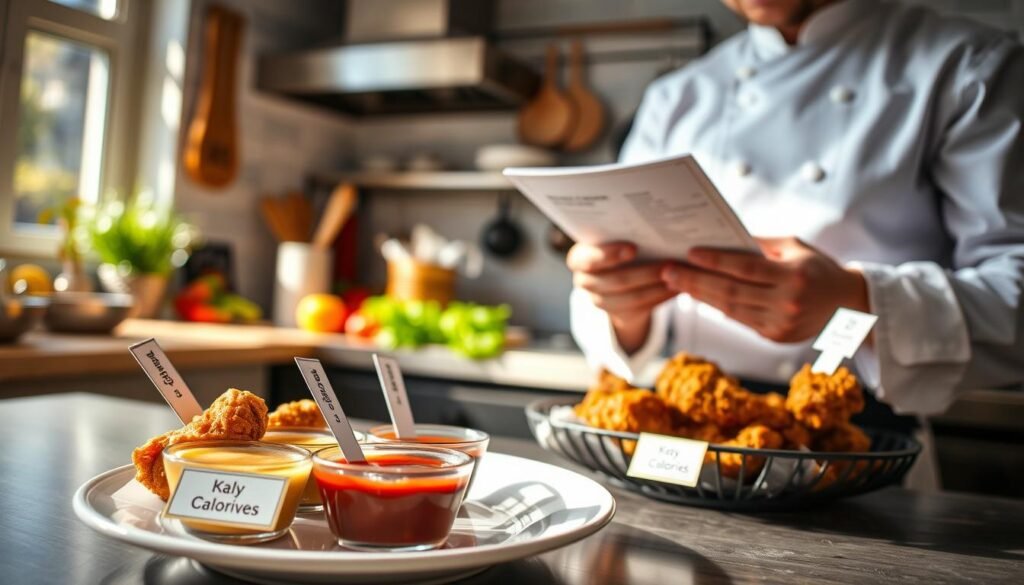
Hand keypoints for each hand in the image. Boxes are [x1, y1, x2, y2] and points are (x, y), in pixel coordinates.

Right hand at [567, 242, 675, 352]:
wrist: (618, 278)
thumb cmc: (619, 247)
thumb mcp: (615, 240)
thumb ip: (626, 234)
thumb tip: (654, 227)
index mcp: (579, 258)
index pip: (590, 259)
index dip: (610, 255)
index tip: (633, 249)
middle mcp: (584, 281)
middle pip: (616, 280)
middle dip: (646, 273)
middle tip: (670, 264)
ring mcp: (599, 301)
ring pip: (632, 297)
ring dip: (657, 287)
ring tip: (679, 277)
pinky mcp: (618, 315)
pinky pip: (642, 309)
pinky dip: (661, 297)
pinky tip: (676, 289)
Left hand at [661, 237, 869, 342]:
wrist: (848, 304)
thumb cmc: (816, 267)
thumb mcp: (794, 247)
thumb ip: (760, 244)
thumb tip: (722, 236)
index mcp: (794, 276)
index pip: (746, 268)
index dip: (716, 261)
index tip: (690, 252)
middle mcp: (787, 303)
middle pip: (731, 292)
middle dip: (695, 281)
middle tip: (668, 270)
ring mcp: (780, 324)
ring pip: (730, 310)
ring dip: (699, 295)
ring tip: (676, 282)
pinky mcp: (775, 337)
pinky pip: (739, 320)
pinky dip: (716, 307)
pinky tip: (698, 295)